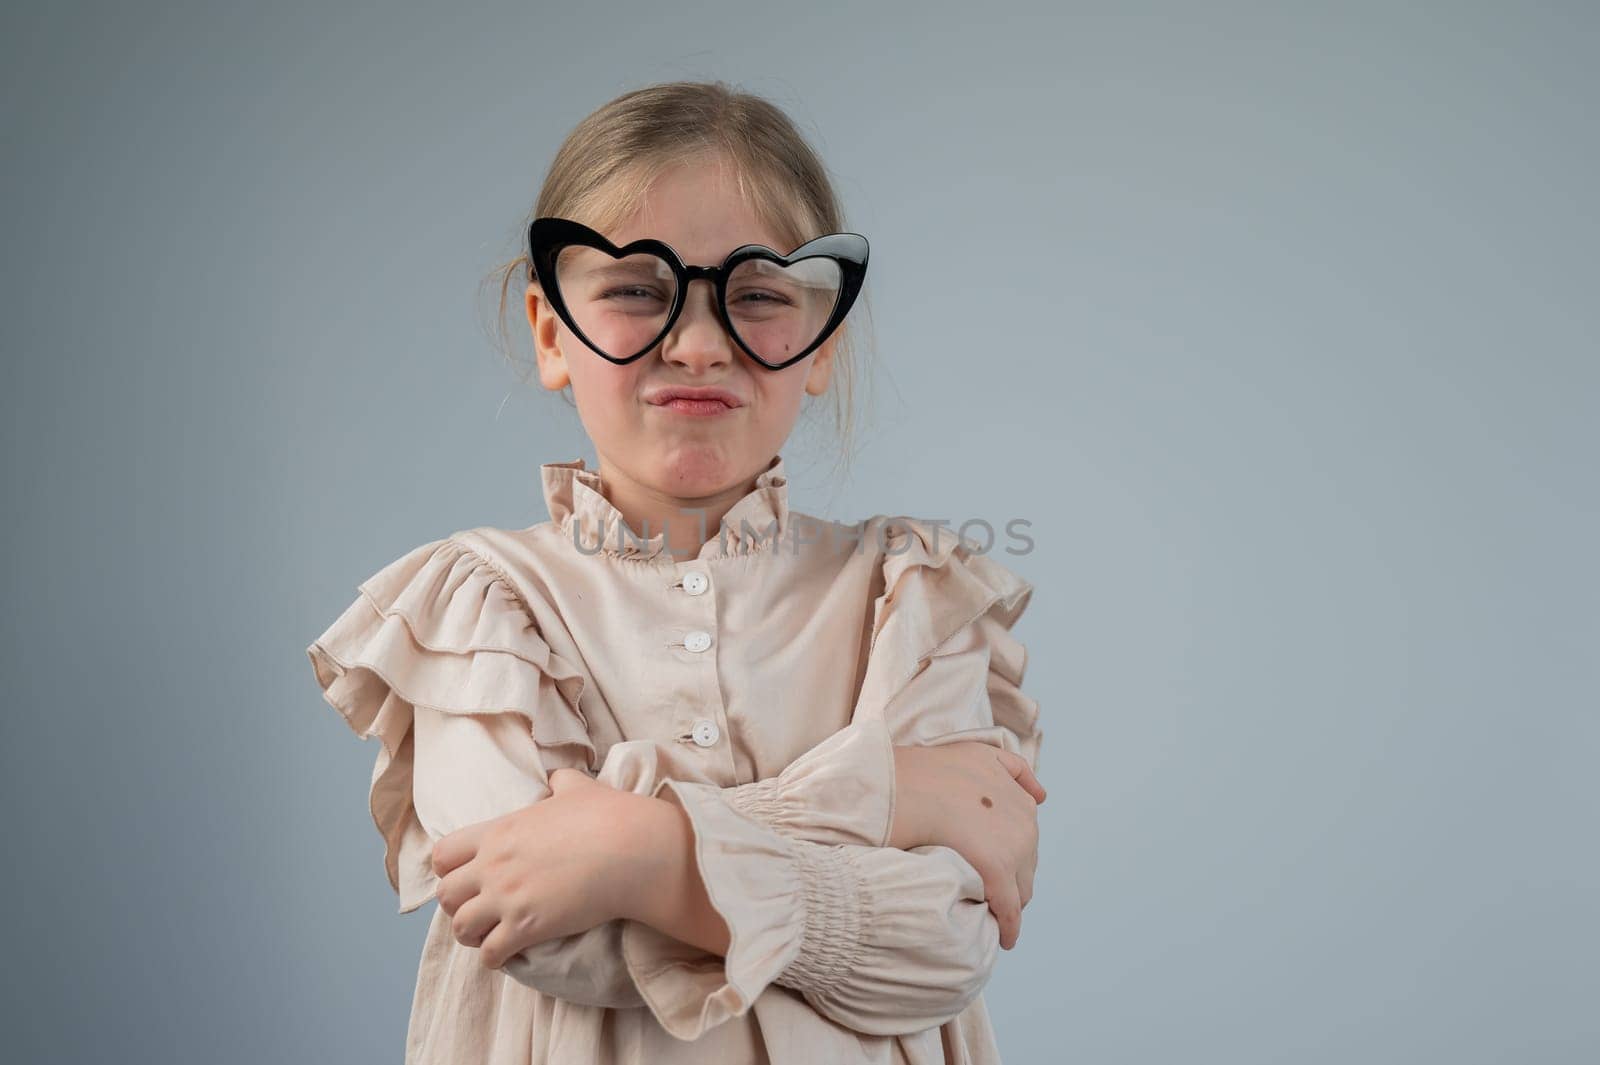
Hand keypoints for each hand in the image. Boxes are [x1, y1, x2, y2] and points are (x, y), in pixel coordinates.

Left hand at [430, 767, 648, 969]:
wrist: (631, 849)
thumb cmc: (607, 816)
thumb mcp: (576, 788)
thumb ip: (559, 782)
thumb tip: (558, 779)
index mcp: (499, 832)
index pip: (443, 854)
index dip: (450, 870)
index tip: (469, 877)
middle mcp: (494, 866)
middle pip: (445, 895)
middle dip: (457, 906)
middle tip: (478, 910)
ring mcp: (507, 898)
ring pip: (460, 928)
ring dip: (472, 935)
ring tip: (489, 936)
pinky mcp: (526, 927)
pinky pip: (490, 954)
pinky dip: (495, 958)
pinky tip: (508, 954)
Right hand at [889, 742, 1045, 949]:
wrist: (904, 786)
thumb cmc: (930, 771)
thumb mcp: (979, 753)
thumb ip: (1014, 770)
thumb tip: (1043, 797)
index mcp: (1021, 799)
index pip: (1024, 839)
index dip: (1008, 852)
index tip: (993, 864)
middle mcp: (1025, 823)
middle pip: (1026, 864)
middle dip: (1012, 877)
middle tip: (989, 892)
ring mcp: (1014, 848)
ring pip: (1021, 888)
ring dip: (1009, 900)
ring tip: (992, 913)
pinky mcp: (998, 872)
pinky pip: (1010, 910)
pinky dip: (1010, 926)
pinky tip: (1005, 939)